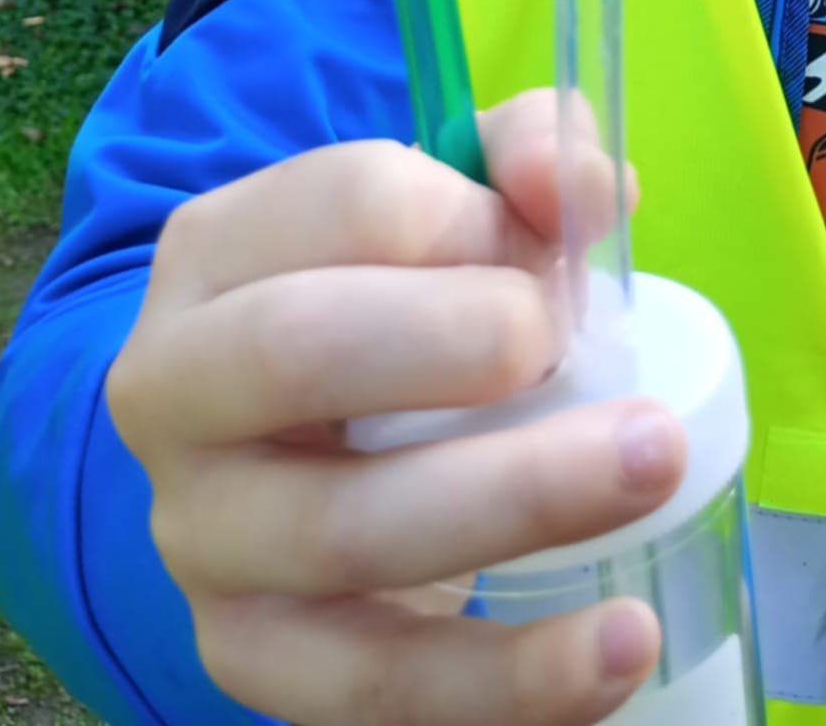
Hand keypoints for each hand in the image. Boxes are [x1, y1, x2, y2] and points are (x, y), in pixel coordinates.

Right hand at [108, 93, 684, 725]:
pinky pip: (368, 689)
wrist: (305, 456)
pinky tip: (615, 643)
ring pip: (342, 529)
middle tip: (577, 347)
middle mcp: (174, 384)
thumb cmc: (402, 300)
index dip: (473, 219)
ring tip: (652, 473)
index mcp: (220, 246)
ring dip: (517, 501)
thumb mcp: (461, 201)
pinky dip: (503, 683)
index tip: (552, 255)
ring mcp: (200, 531)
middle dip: (463, 343)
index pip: (348, 200)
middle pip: (297, 347)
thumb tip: (577, 186)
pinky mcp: (248, 655)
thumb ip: (531, 153)